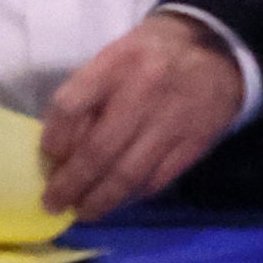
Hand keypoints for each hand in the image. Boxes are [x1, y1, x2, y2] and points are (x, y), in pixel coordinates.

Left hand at [40, 11, 244, 217]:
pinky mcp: (195, 143)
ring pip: (130, 173)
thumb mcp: (112, 57)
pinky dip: (134, 195)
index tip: (47, 158)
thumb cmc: (149, 54)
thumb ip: (86, 94)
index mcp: (115, 64)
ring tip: (82, 212)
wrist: (215, 51)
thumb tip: (61, 146)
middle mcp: (143, 93)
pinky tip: (118, 201)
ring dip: (101, 199)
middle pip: (99, 149)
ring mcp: (172, 121)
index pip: (72, 105)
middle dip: (72, 183)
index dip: (53, 137)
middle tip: (54, 203)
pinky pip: (158, 178)